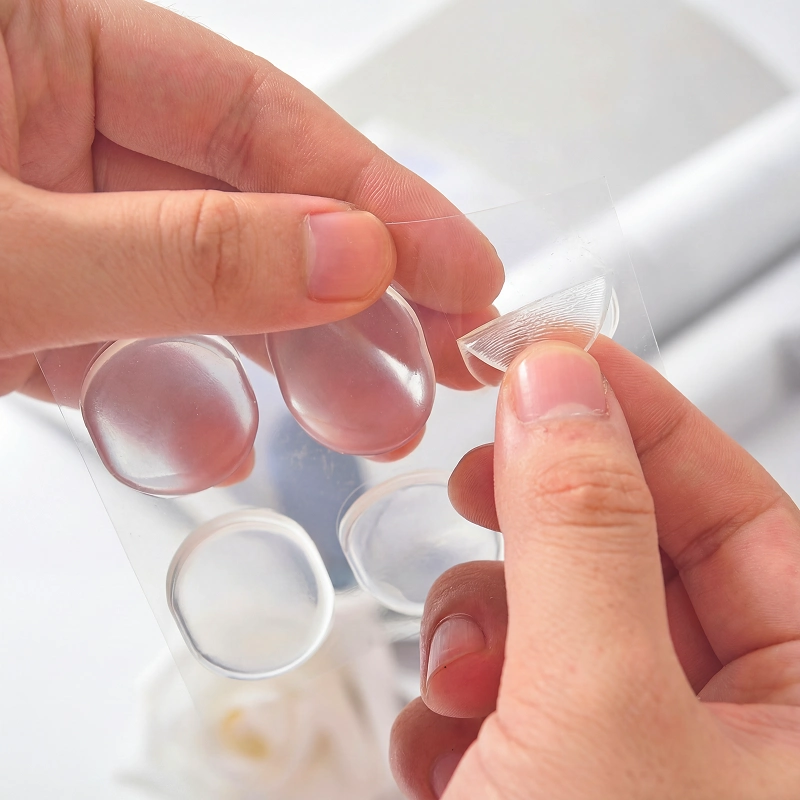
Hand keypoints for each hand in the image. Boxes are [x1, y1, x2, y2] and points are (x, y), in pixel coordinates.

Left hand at [0, 0, 501, 399]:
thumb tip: (348, 258)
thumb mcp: (7, 253)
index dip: (374, 201)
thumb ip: (179, 254)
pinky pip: (120, 352)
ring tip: (363, 418)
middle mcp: (44, 127)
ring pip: (193, 290)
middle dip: (344, 298)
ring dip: (278, 363)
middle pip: (241, 210)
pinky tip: (223, 440)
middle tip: (438, 358)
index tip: (464, 272)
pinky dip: (173, 402)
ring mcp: (39, 228)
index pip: (252, 114)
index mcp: (35, 42)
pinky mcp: (25, 313)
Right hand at [391, 337, 799, 797]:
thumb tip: (557, 386)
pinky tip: (446, 760)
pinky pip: (514, 696)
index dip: (642, 418)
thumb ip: (580, 531)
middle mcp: (738, 737)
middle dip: (532, 540)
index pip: (739, 512)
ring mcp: (643, 764)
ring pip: (554, 625)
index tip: (557, 354)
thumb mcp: (597, 705)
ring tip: (456, 689)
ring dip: (479, 640)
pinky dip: (461, 709)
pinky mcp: (563, 788)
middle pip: (630, 561)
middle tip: (474, 487)